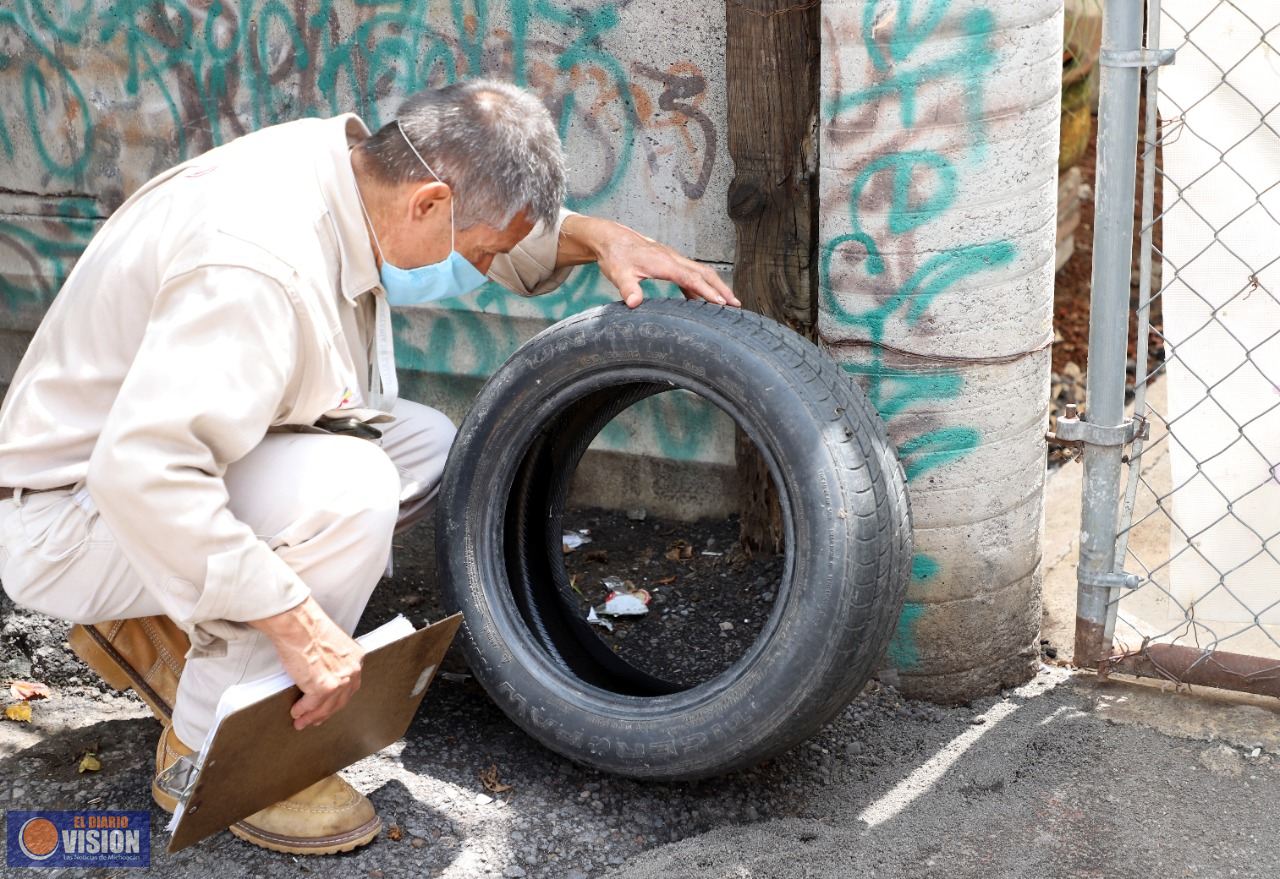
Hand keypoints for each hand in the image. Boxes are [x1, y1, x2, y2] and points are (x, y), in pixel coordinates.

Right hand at [249, 596, 363, 729]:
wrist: (299, 623)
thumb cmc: (309, 628)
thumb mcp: (332, 644)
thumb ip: (334, 660)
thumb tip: (322, 674)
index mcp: (356, 658)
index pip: (350, 685)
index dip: (338, 699)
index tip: (329, 706)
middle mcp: (352, 671)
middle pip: (340, 700)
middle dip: (326, 712)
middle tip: (315, 720)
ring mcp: (339, 681)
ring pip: (326, 707)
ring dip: (312, 717)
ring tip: (302, 722)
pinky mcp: (323, 688)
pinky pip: (310, 705)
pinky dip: (302, 711)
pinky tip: (296, 712)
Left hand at [558, 215, 740, 309]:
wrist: (611, 238)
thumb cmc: (616, 256)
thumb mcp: (618, 274)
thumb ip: (628, 289)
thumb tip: (634, 303)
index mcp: (664, 263)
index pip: (691, 278)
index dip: (707, 291)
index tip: (721, 303)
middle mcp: (673, 259)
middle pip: (704, 273)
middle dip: (721, 289)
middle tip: (736, 305)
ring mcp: (673, 259)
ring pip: (701, 272)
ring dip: (715, 287)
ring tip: (728, 304)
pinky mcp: (670, 262)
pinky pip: (691, 274)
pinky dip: (700, 286)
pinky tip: (701, 300)